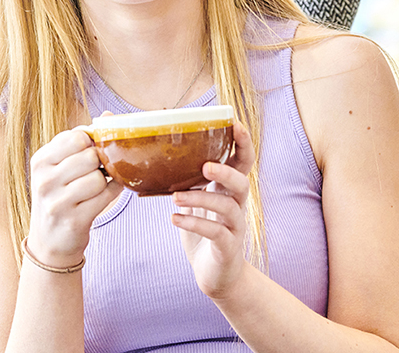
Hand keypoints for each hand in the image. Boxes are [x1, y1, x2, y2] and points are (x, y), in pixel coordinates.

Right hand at [26, 127, 122, 268]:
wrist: (49, 242)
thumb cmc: (59, 196)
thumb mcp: (59, 167)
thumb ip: (81, 140)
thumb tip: (107, 115)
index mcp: (40, 160)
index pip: (77, 136)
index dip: (91, 143)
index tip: (90, 152)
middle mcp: (44, 180)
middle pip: (90, 156)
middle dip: (99, 163)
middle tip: (95, 172)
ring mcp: (57, 202)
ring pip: (98, 178)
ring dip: (104, 182)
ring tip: (95, 188)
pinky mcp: (74, 220)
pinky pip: (105, 196)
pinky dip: (111, 193)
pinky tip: (103, 196)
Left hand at [170, 121, 254, 298]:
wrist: (215, 274)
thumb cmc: (203, 231)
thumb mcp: (194, 202)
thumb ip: (183, 180)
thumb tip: (155, 152)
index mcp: (228, 189)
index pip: (242, 162)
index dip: (243, 143)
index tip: (235, 124)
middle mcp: (237, 205)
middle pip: (242, 183)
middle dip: (226, 172)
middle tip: (205, 166)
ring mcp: (235, 227)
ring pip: (227, 208)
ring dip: (202, 199)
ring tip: (176, 197)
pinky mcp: (228, 247)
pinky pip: (216, 233)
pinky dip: (195, 224)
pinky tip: (175, 219)